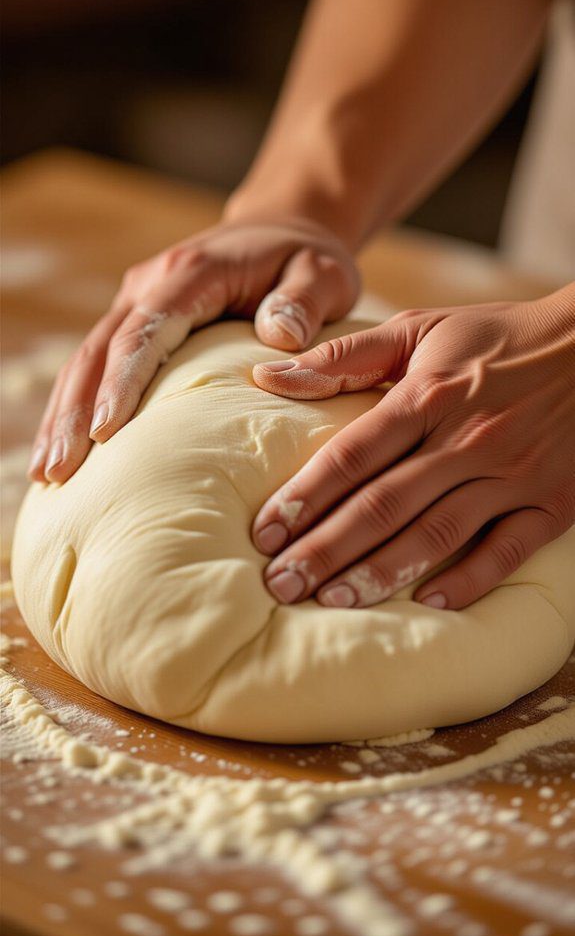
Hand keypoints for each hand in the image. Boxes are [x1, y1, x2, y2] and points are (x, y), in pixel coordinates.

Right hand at [28, 216, 358, 483]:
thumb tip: (280, 337)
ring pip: (86, 358)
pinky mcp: (135, 319)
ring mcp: (137, 300)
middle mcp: (153, 283)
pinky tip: (65, 447)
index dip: (123, 380)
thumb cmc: (305, 260)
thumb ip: (305, 301)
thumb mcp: (323, 272)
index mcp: (193, 272)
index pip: (147, 329)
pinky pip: (96, 363)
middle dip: (75, 412)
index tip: (105, 432)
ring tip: (47, 472)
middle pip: (100, 349)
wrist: (281, 230)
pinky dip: (76, 405)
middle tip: (57, 471)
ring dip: (64, 414)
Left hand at [252, 287, 574, 610]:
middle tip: (280, 585)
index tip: (264, 532)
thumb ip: (343, 356)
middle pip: (384, 503)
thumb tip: (266, 375)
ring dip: (382, 572)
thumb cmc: (495, 339)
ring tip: (333, 603)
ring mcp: (513, 474)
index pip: (354, 454)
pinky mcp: (551, 503)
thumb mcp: (420, 329)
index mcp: (429, 394)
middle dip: (326, 549)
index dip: (305, 495)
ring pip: (438, 533)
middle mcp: (468, 439)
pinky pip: (507, 551)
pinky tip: (427, 606)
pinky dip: (469, 581)